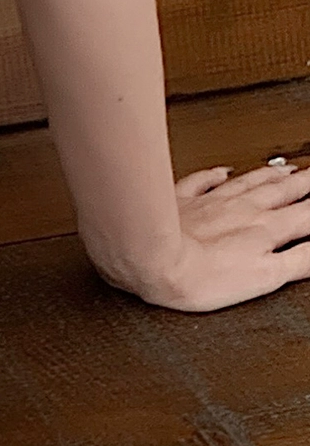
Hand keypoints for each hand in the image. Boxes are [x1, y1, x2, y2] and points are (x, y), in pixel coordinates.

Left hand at [102, 158, 309, 311]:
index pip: (307, 215)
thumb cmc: (200, 275)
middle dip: (305, 183)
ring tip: (288, 168)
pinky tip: (222, 170)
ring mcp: (212, 203)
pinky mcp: (181, 202)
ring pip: (249, 182)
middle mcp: (244, 210)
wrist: (152, 260)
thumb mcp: (264, 278)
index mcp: (267, 229)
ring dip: (271, 174)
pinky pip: (201, 182)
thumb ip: (301, 262)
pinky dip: (214, 174)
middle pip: (283, 192)